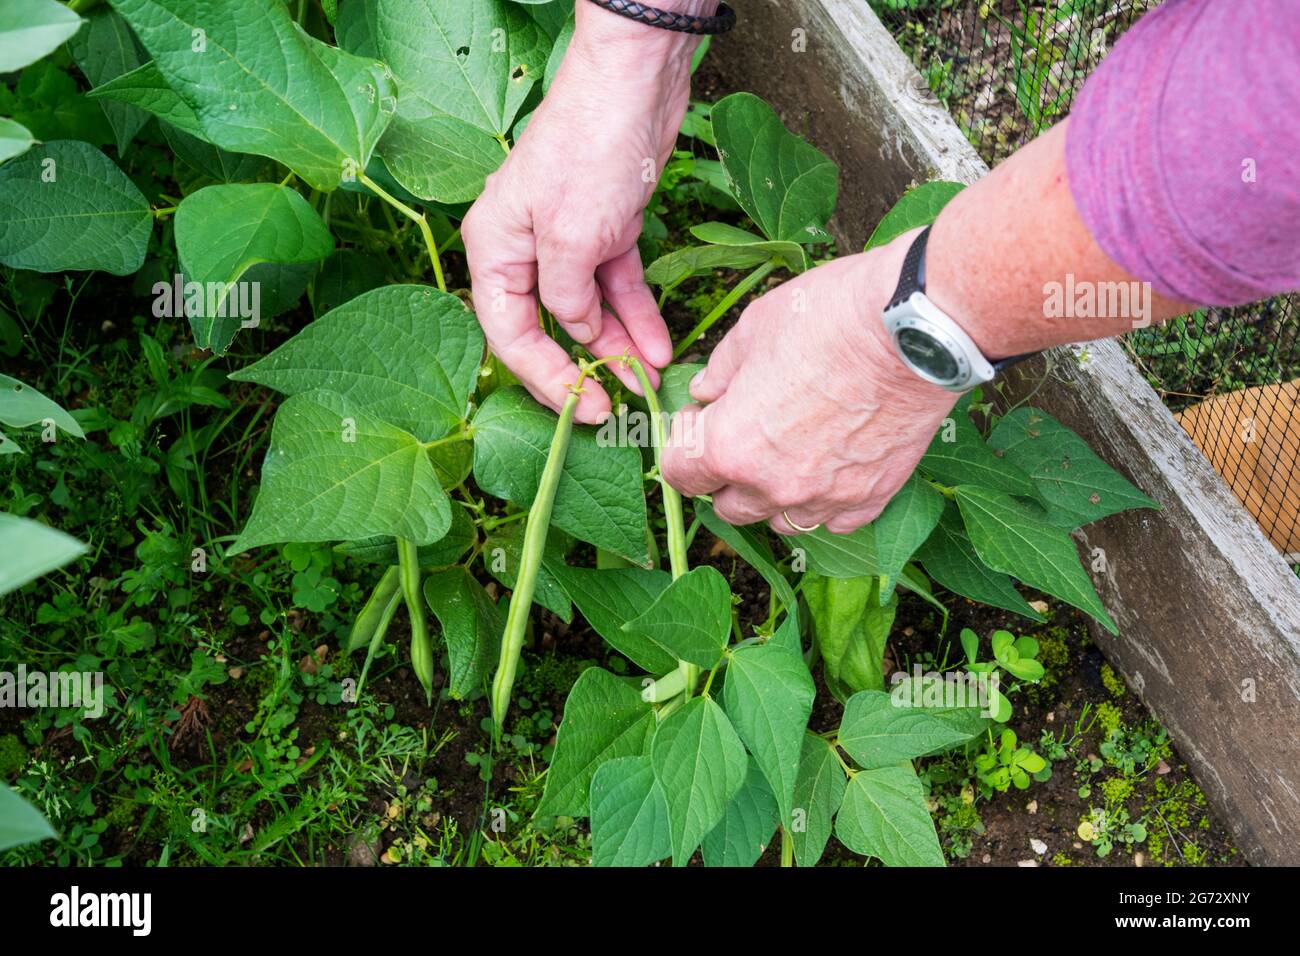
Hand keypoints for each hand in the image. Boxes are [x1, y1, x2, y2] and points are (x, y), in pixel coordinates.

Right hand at [462, 5, 705, 423]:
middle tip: (614, 408)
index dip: (546, 378)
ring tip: (650, 382)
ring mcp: (566, 242)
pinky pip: (617, 287)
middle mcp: (523, 250)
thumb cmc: (588, 150)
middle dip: (584, 368)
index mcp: (493, 250)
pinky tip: (659, 346)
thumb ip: (568, 300)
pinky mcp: (605, 232)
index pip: (510, 335)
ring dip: (620, 347)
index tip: (583, 409)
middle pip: (548, 328)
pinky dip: (637, 315)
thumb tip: (581, 335)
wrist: (635, 84)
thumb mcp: (572, 240)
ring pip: (590, 312)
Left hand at [661, 233, 958, 533]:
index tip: (700, 418)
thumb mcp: (754, 329)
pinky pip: (833, 521)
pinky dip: (824, 501)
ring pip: (779, 521)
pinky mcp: (871, 498)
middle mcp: (772, 486)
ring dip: (773, 495)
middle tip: (743, 432)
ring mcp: (824, 498)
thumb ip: (721, 370)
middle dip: (725, 473)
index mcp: (730, 446)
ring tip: (789, 452)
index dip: (683, 443)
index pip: (679, 474)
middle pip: (727, 506)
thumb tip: (706, 391)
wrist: (914, 330)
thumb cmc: (829, 319)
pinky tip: (831, 465)